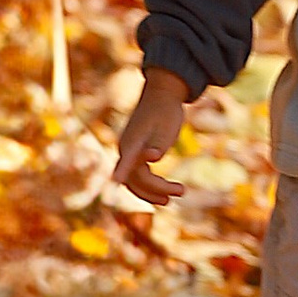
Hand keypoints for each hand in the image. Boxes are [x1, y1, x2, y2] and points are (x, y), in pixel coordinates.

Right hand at [109, 69, 192, 206]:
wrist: (161, 96)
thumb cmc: (165, 111)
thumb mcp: (167, 126)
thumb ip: (159, 143)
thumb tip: (153, 158)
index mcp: (133, 140)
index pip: (127, 159)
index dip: (122, 170)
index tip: (116, 181)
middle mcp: (126, 149)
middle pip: (135, 177)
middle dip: (156, 188)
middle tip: (181, 191)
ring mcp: (129, 153)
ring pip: (135, 181)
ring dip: (151, 192)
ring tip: (171, 199)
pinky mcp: (134, 155)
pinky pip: (138, 178)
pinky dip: (149, 187)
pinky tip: (164, 194)